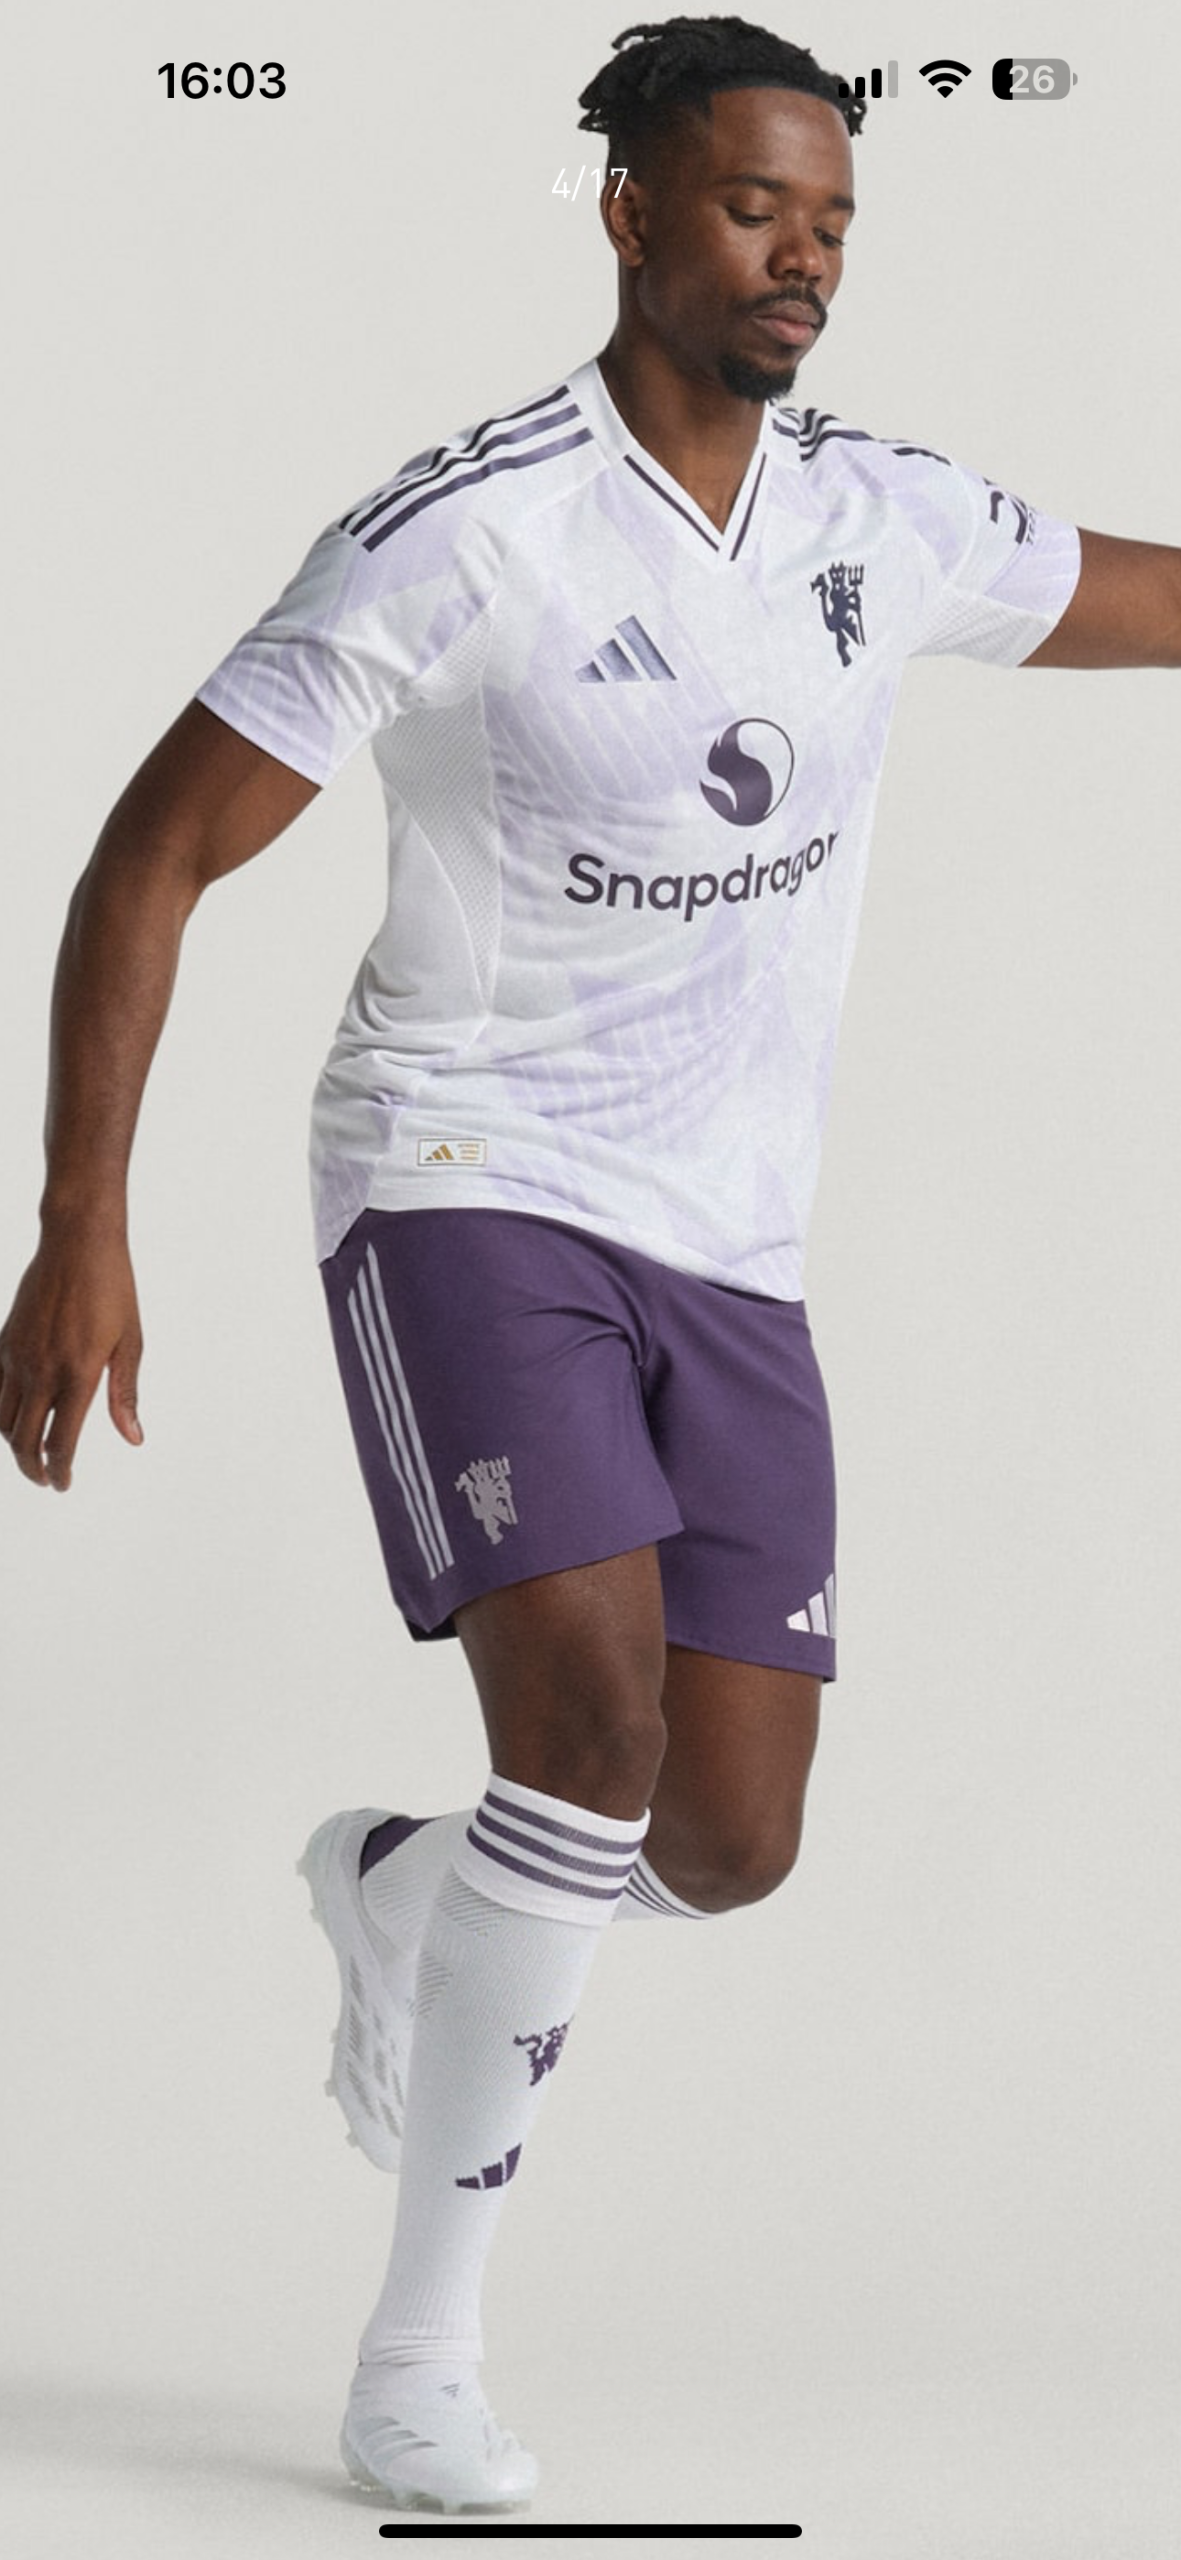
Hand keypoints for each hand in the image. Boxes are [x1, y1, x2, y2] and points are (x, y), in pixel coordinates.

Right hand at [0, 1223, 143, 1490]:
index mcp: (78, 1374)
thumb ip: (125, 1394)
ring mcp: (17, 1356)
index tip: (64, 1483)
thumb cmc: (113, 1289)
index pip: (61, 1442)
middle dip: (34, 1469)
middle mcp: (42, 1370)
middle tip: (47, 1480)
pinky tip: (18, 1418)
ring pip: (3, 1420)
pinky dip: (3, 1414)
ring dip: (15, 1445)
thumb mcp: (131, 1342)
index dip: (61, 1471)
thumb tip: (133, 1438)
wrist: (77, 1242)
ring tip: (32, 1455)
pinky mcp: (5, 1342)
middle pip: (24, 1441)